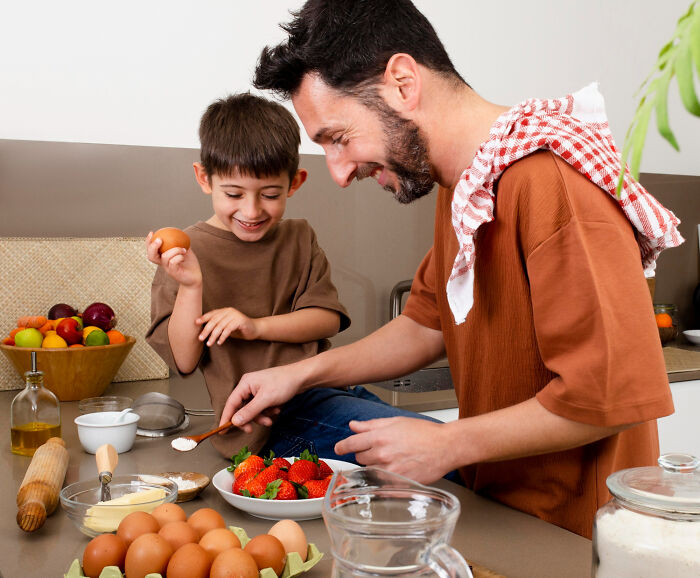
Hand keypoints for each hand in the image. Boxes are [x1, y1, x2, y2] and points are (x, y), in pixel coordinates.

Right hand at [146, 232, 201, 287]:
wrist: (195, 276)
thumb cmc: (189, 263)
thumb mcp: (184, 250)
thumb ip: (180, 242)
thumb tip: (178, 231)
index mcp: (163, 258)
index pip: (151, 250)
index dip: (148, 242)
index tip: (152, 233)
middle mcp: (163, 264)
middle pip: (151, 256)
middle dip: (152, 246)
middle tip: (159, 240)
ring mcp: (168, 269)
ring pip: (164, 257)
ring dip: (174, 250)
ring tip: (183, 249)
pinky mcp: (174, 273)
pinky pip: (173, 262)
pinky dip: (178, 257)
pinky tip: (184, 255)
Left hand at [197, 307, 259, 344]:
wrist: (254, 329)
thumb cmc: (239, 329)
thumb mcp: (226, 326)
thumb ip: (218, 325)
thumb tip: (203, 330)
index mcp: (225, 311)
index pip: (212, 314)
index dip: (204, 318)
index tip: (196, 323)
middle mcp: (229, 311)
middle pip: (215, 320)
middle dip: (206, 330)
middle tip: (200, 338)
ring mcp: (235, 315)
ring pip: (221, 326)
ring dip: (213, 336)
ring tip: (209, 343)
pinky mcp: (240, 321)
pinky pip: (228, 329)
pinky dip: (223, 336)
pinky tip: (219, 342)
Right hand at [220, 365, 302, 431]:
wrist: (302, 378)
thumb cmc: (284, 383)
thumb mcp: (266, 399)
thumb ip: (249, 411)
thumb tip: (235, 421)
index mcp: (245, 384)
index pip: (231, 403)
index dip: (226, 417)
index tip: (222, 430)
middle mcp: (249, 386)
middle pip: (241, 408)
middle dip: (249, 419)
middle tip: (251, 429)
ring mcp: (257, 391)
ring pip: (253, 410)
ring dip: (262, 416)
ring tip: (272, 416)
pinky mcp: (265, 395)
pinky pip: (262, 408)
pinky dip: (268, 411)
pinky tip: (277, 408)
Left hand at [334, 417, 454, 483]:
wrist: (445, 447)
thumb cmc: (424, 433)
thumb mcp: (396, 422)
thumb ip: (372, 425)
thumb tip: (354, 425)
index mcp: (379, 437)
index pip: (351, 444)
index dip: (342, 446)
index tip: (338, 448)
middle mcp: (382, 455)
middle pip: (359, 458)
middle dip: (365, 454)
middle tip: (380, 450)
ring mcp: (389, 471)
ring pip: (369, 471)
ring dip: (375, 466)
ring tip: (391, 459)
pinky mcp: (398, 483)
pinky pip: (381, 483)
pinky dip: (384, 478)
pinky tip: (395, 470)